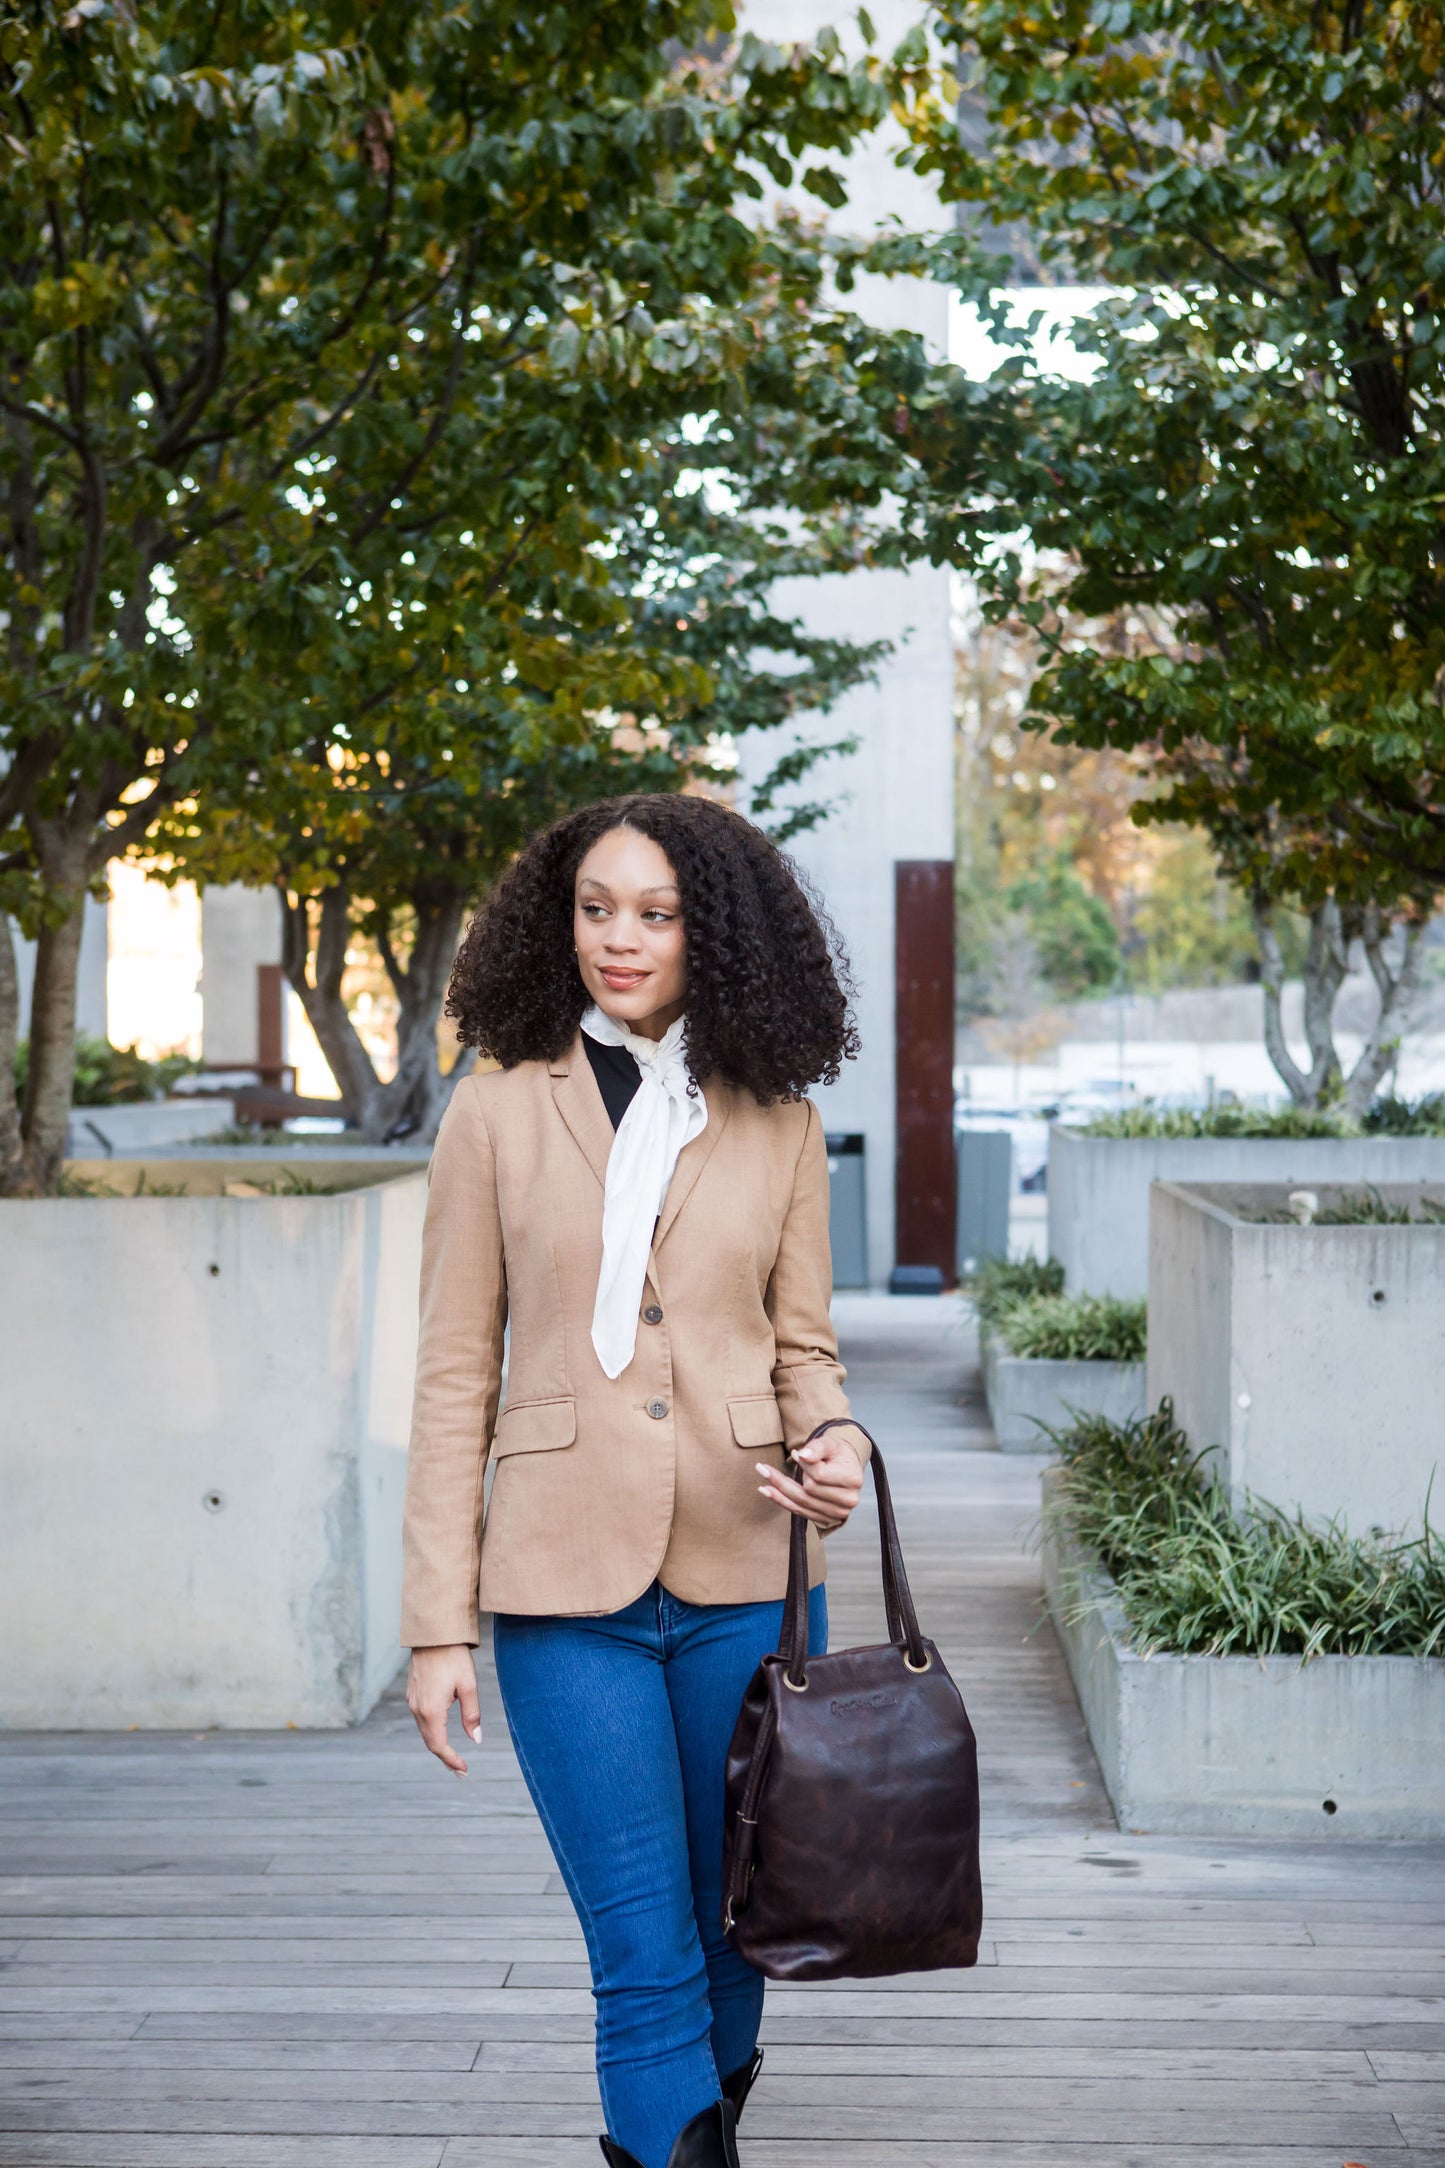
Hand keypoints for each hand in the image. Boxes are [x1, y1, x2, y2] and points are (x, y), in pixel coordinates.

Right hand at [406, 1644, 481, 1776]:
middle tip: (460, 1769)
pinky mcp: (412, 1693)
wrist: (433, 1634)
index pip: (439, 1746)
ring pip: (424, 1730)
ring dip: (437, 1744)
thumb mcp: (468, 1686)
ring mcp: (412, 1701)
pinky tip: (441, 1731)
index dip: (451, 1760)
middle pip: (430, 1741)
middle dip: (445, 1757)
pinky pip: (421, 1718)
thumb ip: (471, 1715)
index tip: (464, 1770)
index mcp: (431, 1710)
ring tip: (452, 1754)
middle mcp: (417, 1709)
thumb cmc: (453, 1657)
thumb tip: (475, 1740)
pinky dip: (431, 1730)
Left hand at [757, 1427, 865, 1533]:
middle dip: (792, 1476)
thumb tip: (802, 1456)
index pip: (819, 1475)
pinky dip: (782, 1501)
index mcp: (853, 1479)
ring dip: (779, 1490)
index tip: (794, 1454)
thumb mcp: (829, 1443)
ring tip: (762, 1475)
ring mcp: (837, 1513)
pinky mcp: (826, 1519)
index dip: (804, 1465)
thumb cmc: (837, 1453)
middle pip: (808, 1490)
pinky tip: (767, 1491)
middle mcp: (847, 1500)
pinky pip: (799, 1511)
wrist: (846, 1467)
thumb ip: (816, 1447)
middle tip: (765, 1466)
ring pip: (801, 1502)